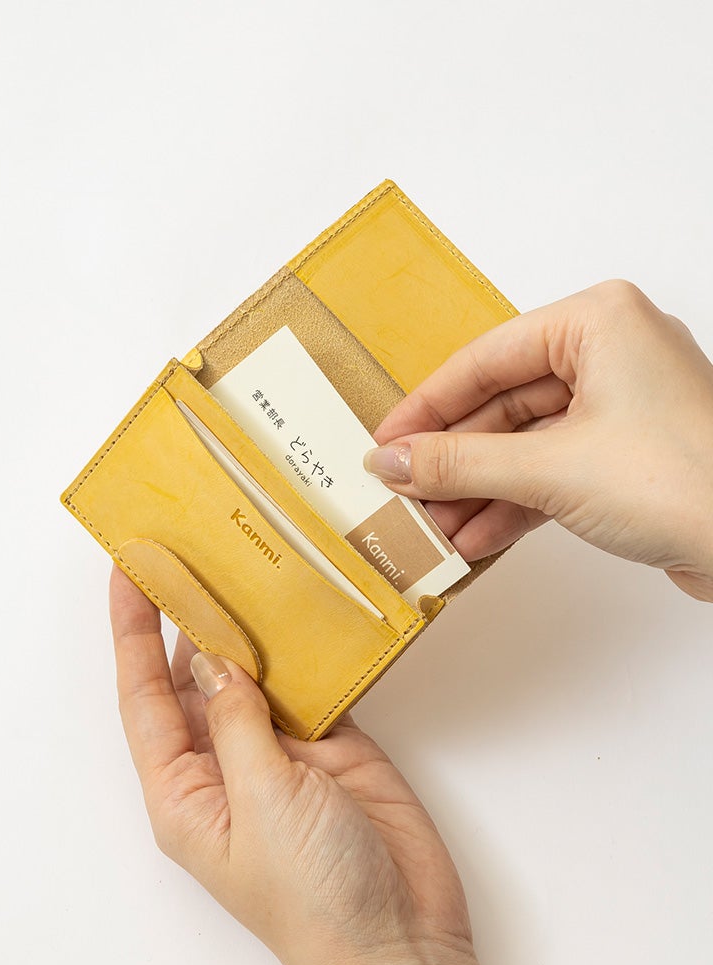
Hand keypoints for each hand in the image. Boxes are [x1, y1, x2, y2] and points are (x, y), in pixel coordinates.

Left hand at [110, 566, 499, 964]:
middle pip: (192, 676)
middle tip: (189, 551)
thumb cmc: (315, 897)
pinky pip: (307, 684)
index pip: (142, 696)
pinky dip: (304, 649)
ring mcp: (277, 754)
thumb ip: (236, 723)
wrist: (402, 937)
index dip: (130, 631)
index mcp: (184, 791)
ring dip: (247, 627)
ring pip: (251, 675)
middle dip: (186, 617)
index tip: (127, 572)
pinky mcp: (329, 746)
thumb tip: (212, 659)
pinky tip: (301, 609)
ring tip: (242, 564)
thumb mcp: (262, 801)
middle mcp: (223, 766)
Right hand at [366, 280, 712, 601]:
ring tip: (431, 528)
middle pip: (501, 405)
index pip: (485, 360)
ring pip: (524, 444)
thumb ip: (462, 463)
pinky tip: (473, 539)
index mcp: (597, 322)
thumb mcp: (551, 468)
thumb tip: (393, 461)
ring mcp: (620, 408)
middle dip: (452, 461)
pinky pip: (550, 472)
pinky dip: (512, 505)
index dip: (427, 407)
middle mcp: (609, 355)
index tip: (385, 442)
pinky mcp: (626, 457)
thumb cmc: (688, 481)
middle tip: (402, 494)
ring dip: (477, 490)